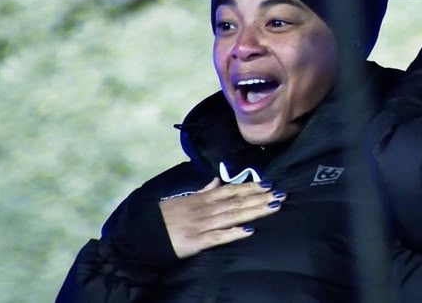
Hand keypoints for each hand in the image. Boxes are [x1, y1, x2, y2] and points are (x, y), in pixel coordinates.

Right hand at [159, 178, 284, 257]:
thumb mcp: (183, 200)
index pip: (230, 190)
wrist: (141, 235)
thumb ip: (203, 191)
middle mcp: (203, 209)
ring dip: (254, 211)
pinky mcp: (195, 242)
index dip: (250, 187)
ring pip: (232, 216)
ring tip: (273, 207)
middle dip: (259, 198)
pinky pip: (217, 237)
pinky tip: (249, 231)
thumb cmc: (163, 218)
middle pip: (236, 202)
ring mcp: (200, 225)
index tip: (269, 183)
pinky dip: (233, 234)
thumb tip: (218, 180)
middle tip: (280, 193)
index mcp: (201, 199)